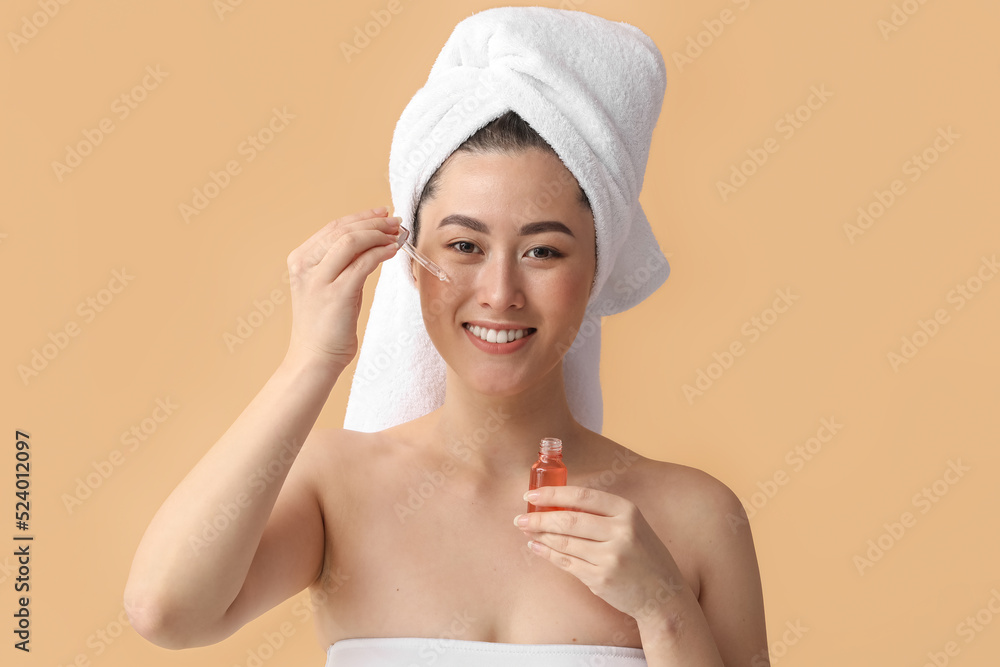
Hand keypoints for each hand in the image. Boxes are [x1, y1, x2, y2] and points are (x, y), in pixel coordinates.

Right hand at [284, 207, 401, 371]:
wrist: (314, 357)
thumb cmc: (325, 324)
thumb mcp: (328, 285)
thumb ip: (342, 263)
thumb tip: (373, 241)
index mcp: (300, 260)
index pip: (333, 227)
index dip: (361, 217)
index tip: (382, 214)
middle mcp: (305, 266)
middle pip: (343, 230)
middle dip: (373, 222)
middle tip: (395, 221)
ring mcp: (319, 280)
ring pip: (352, 241)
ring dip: (379, 234)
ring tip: (397, 234)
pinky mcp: (336, 294)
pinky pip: (363, 264)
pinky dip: (381, 253)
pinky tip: (393, 250)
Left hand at [514, 485, 688, 622]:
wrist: (662, 594)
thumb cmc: (642, 555)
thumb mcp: (631, 525)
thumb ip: (601, 514)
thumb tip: (557, 503)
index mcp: (627, 511)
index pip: (583, 496)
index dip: (553, 494)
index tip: (531, 495)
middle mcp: (622, 532)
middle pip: (569, 520)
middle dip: (539, 517)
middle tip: (520, 517)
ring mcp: (611, 557)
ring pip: (565, 542)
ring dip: (540, 535)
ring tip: (526, 530)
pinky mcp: (602, 579)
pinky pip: (567, 563)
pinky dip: (548, 554)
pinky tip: (537, 547)